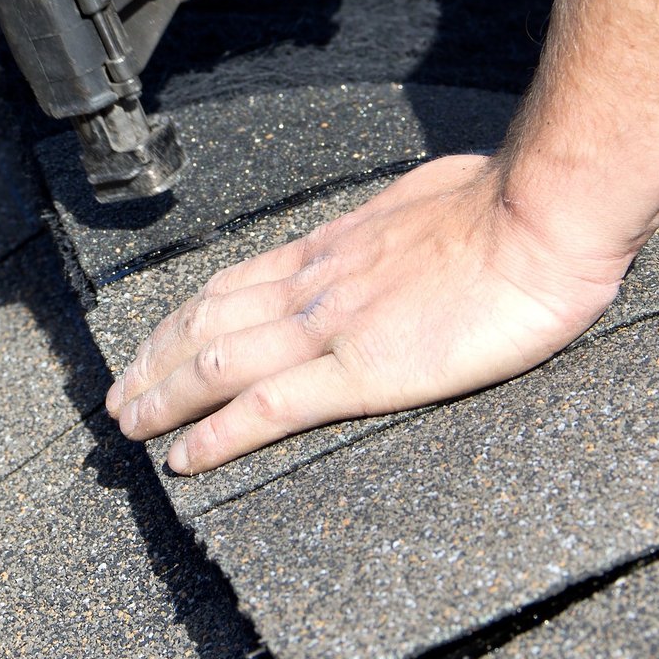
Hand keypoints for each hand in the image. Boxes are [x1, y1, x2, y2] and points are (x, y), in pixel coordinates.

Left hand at [105, 155, 631, 473]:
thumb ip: (393, 225)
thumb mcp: (424, 200)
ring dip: (163, 396)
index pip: (235, 283)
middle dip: (154, 359)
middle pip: (207, 322)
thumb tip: (395, 226)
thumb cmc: (505, 205)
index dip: (185, 317)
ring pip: (218, 363)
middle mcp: (314, 284)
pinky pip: (269, 407)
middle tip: (118, 394)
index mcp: (332, 246)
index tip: (156, 342)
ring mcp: (331, 326)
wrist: (540, 219)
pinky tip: (186, 458)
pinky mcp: (362, 371)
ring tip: (129, 426)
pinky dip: (217, 435)